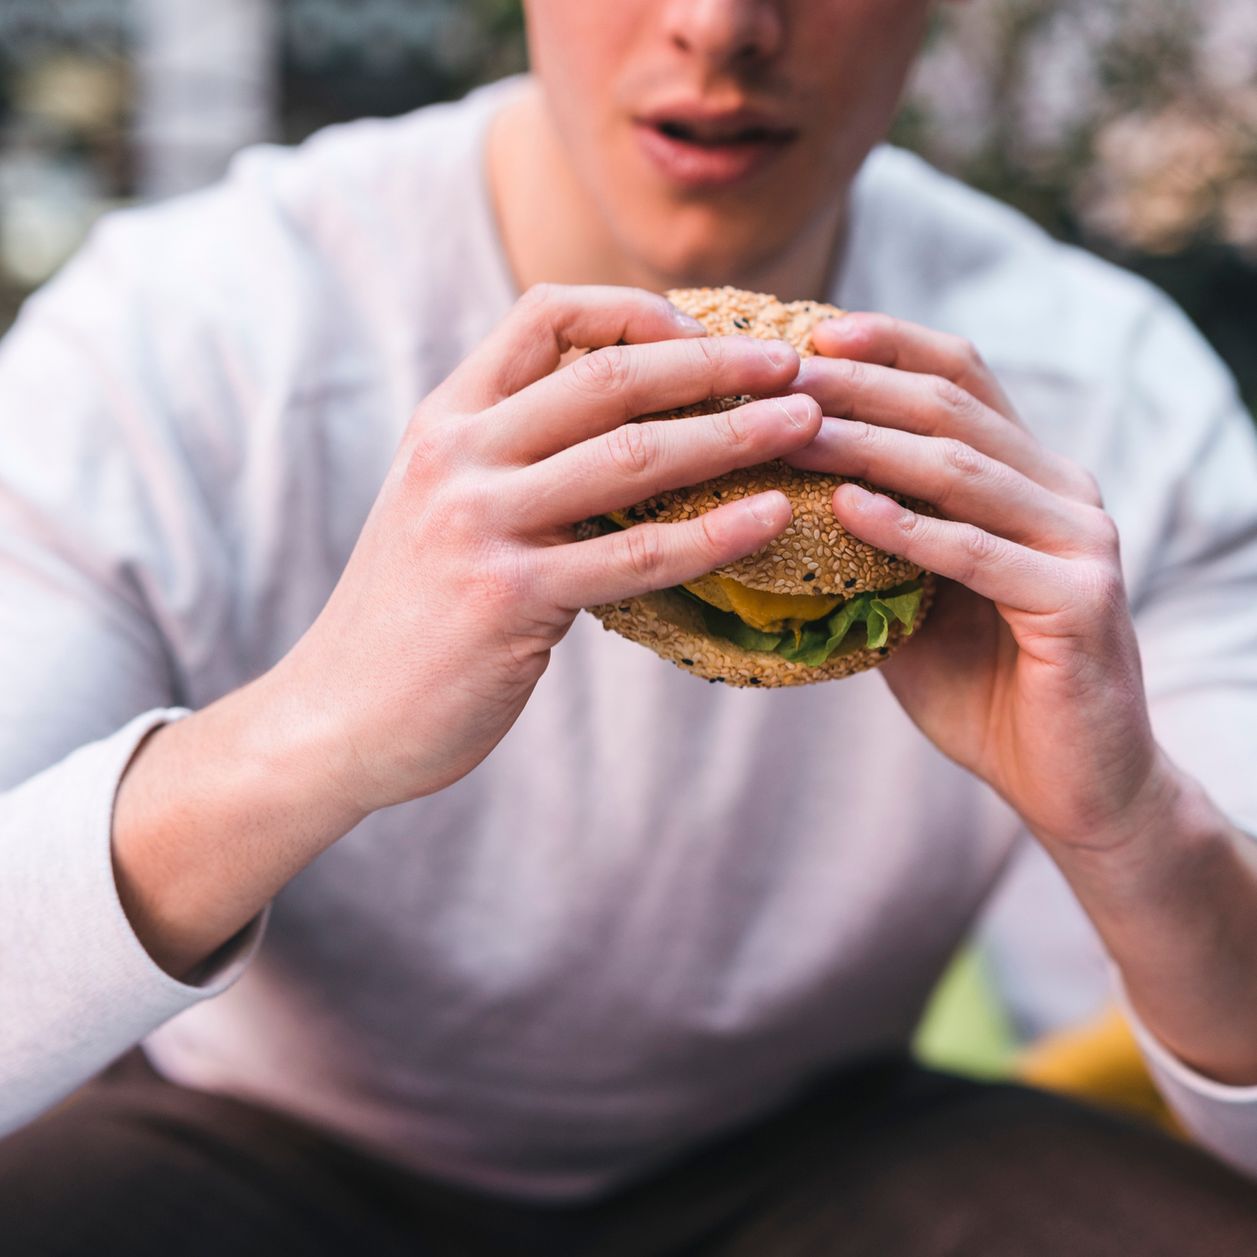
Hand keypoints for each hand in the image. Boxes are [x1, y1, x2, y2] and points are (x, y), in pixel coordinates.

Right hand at [274, 284, 819, 814]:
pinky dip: (716, 533)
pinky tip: (771, 519)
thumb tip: (619, 430)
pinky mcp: (510, 600)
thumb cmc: (406, 616)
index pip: (544, 314)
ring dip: (735, 435)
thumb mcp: (437, 507)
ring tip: (807, 426)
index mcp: (444, 421)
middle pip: (609, 376)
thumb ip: (509, 458)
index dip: (635, 310)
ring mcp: (480, 525)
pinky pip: (637, 556)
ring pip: (635, 456)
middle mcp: (458, 457)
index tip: (703, 333)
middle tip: (795, 364)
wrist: (336, 717)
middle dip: (715, 363)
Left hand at [782, 313, 1169, 851]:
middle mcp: (1063, 491)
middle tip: (776, 374)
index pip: (960, 379)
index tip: (810, 335)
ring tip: (790, 430)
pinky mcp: (1080, 601)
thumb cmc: (984, 686)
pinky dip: (907, 528)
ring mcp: (1080, 542)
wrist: (1072, 781)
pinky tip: (844, 508)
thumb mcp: (915, 599)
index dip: (889, 346)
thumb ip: (876, 543)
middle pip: (952, 410)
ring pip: (960, 471)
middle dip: (858, 386)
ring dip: (867, 445)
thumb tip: (773, 499)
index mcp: (1028, 478)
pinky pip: (978, 553)